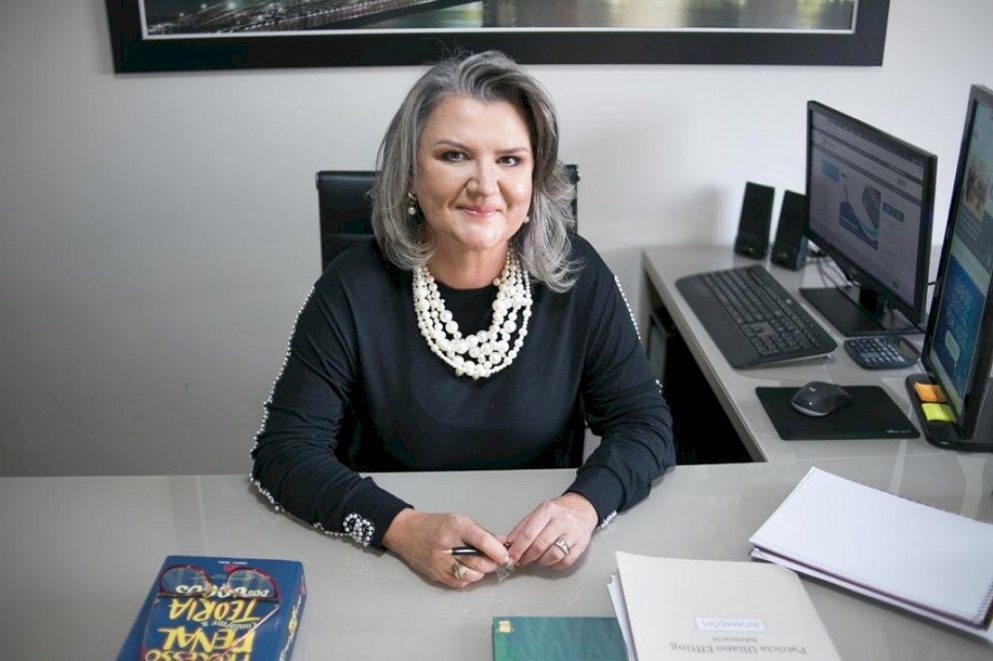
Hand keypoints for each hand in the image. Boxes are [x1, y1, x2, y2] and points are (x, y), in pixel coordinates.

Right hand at [382, 509, 510, 588]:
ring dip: (480, 573)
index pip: (481, 540)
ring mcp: (441, 563)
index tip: (506, 556)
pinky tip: (466, 569)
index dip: (497, 550)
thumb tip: (502, 542)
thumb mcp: (459, 521)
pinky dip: (468, 579)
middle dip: (492, 564)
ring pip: (471, 576)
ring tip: (480, 565)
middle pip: (478, 562)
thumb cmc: (436, 525)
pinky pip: (460, 583)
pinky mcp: (436, 575)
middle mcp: (448, 545)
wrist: (407, 533)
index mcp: (456, 527)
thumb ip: (481, 533)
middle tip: (496, 561)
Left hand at [505, 492, 597, 568]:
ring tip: (536, 559)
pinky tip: (550, 560)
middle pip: (540, 546)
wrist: (582, 508)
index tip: (510, 557)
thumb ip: (521, 528)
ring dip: (540, 562)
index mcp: (547, 510)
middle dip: (527, 557)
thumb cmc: (558, 512)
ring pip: (553, 555)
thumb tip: (505, 542)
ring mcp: (573, 532)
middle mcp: (562, 520)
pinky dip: (554, 565)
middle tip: (521, 560)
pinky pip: (565, 561)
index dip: (517, 549)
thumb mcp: (538, 513)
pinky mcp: (582, 544)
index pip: (528, 533)